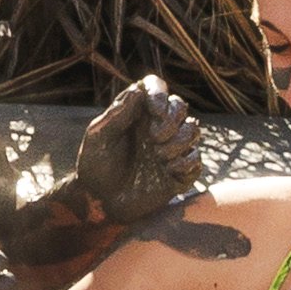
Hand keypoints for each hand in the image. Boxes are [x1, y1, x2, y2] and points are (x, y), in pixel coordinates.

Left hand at [72, 74, 202, 228]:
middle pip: (179, 106)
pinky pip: (196, 158)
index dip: (159, 93)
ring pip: (193, 129)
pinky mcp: (179, 172)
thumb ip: (118, 114)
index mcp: (136, 114)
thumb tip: (138, 90)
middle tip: (153, 137)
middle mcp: (156, 128)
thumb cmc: (94, 165)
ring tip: (157, 155)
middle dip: (172, 119)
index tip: (154, 110)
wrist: (99, 201)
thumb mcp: (98, 137)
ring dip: (179, 141)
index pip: (155, 88)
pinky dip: (186, 161)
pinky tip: (168, 169)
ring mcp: (169, 149)